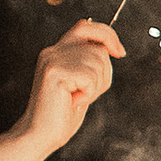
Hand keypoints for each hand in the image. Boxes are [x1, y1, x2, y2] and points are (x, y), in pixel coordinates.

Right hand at [18, 20, 122, 154]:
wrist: (41, 133)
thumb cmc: (64, 112)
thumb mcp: (81, 83)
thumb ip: (90, 63)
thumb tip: (111, 49)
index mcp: (58, 51)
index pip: (86, 27)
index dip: (108, 35)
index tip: (120, 52)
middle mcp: (53, 51)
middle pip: (98, 50)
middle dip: (104, 74)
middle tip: (86, 93)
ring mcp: (52, 59)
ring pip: (97, 63)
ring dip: (95, 86)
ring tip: (77, 97)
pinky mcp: (54, 71)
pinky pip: (90, 77)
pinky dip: (89, 93)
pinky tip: (73, 101)